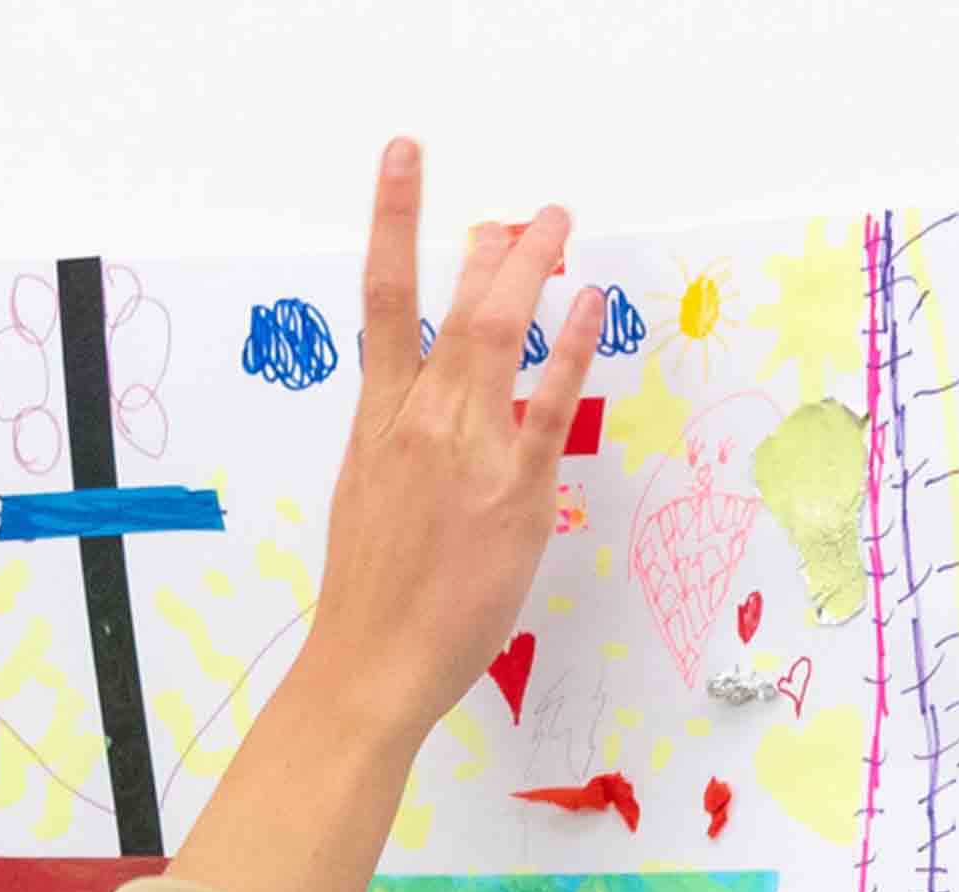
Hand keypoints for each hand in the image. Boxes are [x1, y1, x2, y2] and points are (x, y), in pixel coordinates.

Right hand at [163, 143, 609, 891]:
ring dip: (534, 271)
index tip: (408, 158)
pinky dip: (571, 347)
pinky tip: (590, 306)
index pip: (385, 299)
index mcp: (378, 420)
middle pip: (460, 305)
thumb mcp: (370, 499)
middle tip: (533, 211)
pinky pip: (548, 404)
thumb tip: (433, 413)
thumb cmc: (370, 599)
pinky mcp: (513, 493)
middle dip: (498, 245)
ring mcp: (467, 452)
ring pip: (499, 334)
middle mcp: (420, 421)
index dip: (395, 219)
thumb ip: (403, 446)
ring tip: (559, 226)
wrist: (368, 665)